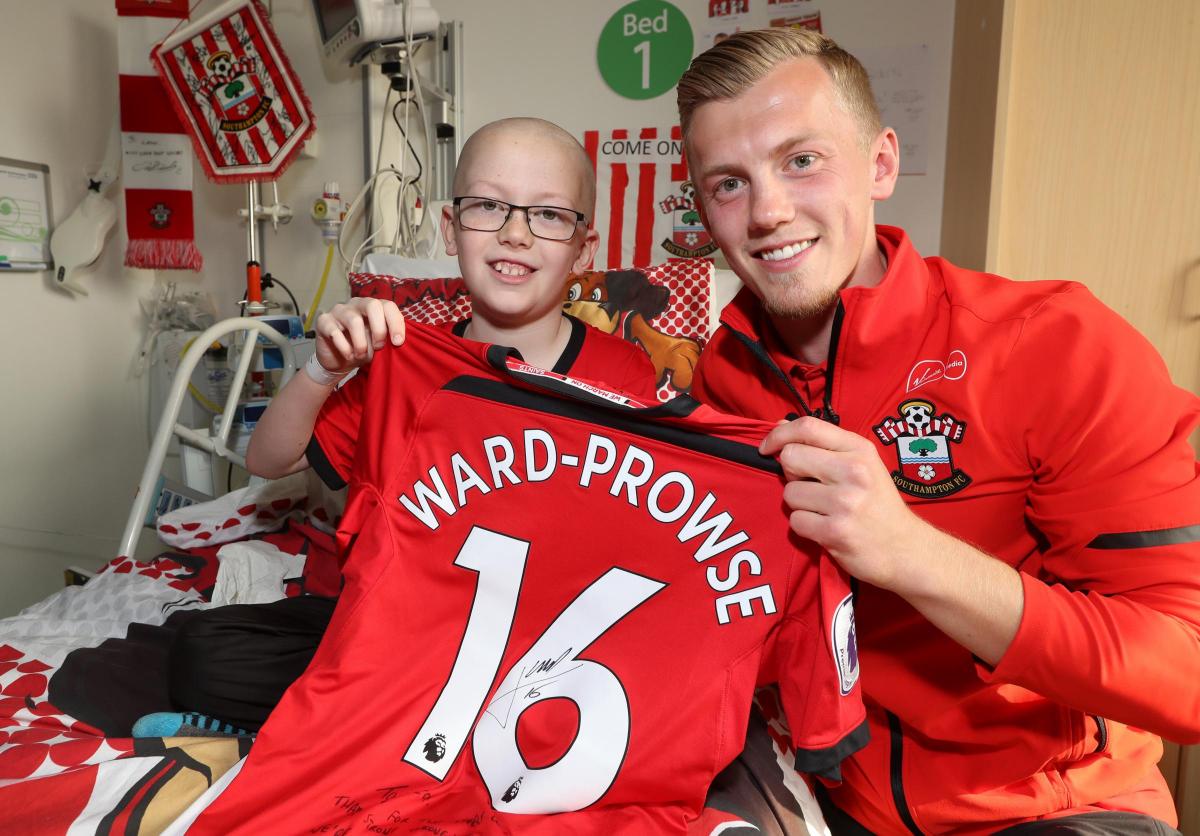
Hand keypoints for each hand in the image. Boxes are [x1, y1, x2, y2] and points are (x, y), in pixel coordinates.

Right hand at [313, 297, 405, 374]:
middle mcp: (357, 304)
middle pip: (372, 305)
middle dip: (379, 329)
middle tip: (379, 347)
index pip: (388, 306)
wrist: (338, 361)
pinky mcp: (324, 321)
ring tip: (361, 355)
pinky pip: (335, 332)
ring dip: (361, 343)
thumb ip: (388, 338)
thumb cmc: (362, 349)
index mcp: (374, 307)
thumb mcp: (379, 345)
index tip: (398, 342)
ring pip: (354, 321)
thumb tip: (397, 341)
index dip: (395, 323)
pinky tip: (348, 355)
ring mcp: (339, 311)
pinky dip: (345, 347)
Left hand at [759, 416, 928, 590]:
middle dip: (790, 474)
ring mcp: (844, 502)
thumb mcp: (863, 465)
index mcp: (859, 449)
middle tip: (810, 487)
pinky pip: (796, 521)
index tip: (767, 448)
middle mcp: (853, 471)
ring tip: (824, 511)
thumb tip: (779, 425)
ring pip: (789, 493)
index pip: (807, 426)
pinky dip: (805, 527)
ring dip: (799, 504)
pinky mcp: (835, 532)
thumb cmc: (879, 505)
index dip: (779, 434)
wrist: (907, 550)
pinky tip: (825, 529)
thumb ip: (824, 446)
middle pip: (791, 457)